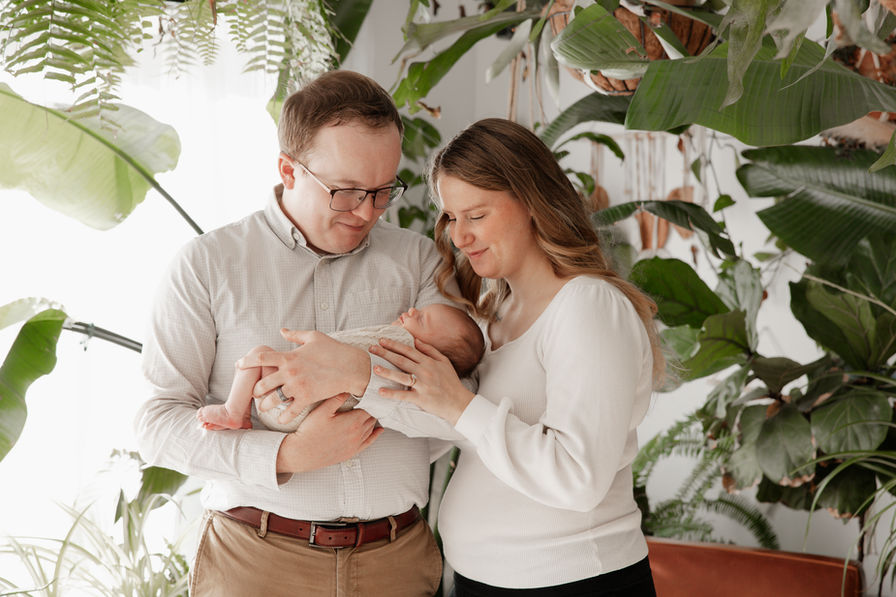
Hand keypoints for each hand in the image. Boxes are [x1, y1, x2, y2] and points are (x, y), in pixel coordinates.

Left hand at [238, 329, 370, 421]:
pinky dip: (283, 417)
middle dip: (255, 390)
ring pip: (272, 400)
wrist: (351, 366)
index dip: (247, 361)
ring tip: (264, 407)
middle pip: (262, 384)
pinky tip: (280, 419)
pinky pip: (289, 411)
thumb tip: (282, 331)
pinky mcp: (307, 398)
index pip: (261, 358)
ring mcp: (298, 386)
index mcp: (289, 356)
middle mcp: (290, 372)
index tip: (239, 365)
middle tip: (255, 393)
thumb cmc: (334, 350)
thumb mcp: (313, 337)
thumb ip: (295, 335)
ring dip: (265, 405)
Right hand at [276, 394, 382, 472]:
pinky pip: (369, 442)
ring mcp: (355, 444)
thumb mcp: (322, 410)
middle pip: (371, 418)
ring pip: (371, 429)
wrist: (302, 453)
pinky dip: (375, 435)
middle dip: (371, 409)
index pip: (369, 408)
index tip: (369, 394)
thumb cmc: (310, 432)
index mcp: (353, 421)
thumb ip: (337, 398)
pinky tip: (379, 430)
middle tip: (370, 401)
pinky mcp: (351, 452)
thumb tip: (348, 390)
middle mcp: (358, 434)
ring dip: (372, 420)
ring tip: (372, 412)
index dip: (369, 400)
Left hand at [369, 337, 473, 425]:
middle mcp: (425, 372)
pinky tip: (381, 391)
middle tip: (371, 348)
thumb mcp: (444, 362)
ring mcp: (422, 385)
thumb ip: (430, 350)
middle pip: (401, 360)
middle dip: (385, 353)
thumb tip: (416, 340)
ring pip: (401, 376)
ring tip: (374, 367)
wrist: (459, 402)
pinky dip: (392, 393)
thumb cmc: (451, 382)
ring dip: (387, 372)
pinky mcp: (421, 398)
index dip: (394, 344)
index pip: (408, 350)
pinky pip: (404, 395)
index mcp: (429, 362)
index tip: (381, 340)